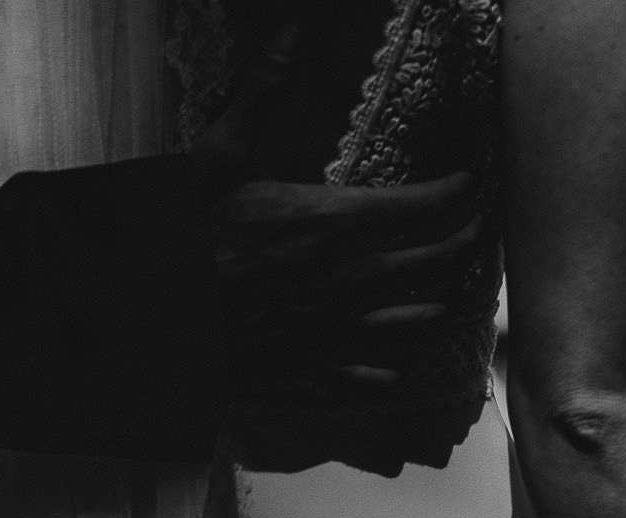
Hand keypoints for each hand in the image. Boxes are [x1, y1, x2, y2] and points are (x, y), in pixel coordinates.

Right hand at [191, 26, 482, 418]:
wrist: (148, 322)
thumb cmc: (181, 241)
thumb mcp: (217, 159)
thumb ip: (263, 96)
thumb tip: (290, 34)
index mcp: (333, 224)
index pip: (425, 206)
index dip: (458, 192)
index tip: (469, 182)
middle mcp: (348, 281)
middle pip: (435, 263)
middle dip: (465, 243)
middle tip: (477, 232)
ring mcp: (333, 333)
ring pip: (415, 321)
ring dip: (436, 303)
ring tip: (447, 293)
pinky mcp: (311, 372)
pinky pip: (372, 375)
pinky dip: (391, 367)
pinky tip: (396, 362)